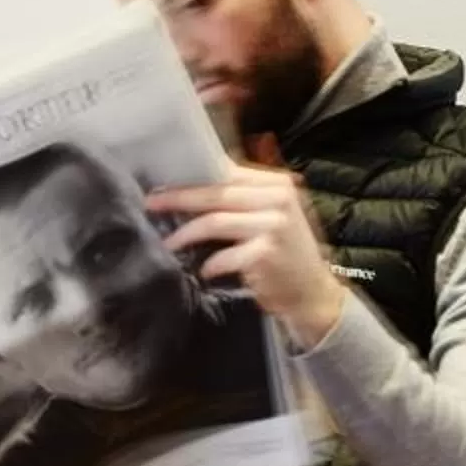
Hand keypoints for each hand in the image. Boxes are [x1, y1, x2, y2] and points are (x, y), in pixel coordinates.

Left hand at [146, 156, 346, 350]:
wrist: (314, 293)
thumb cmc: (285, 254)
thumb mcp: (271, 216)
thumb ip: (242, 198)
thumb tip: (191, 187)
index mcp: (276, 184)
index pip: (226, 172)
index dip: (192, 176)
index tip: (163, 182)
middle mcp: (278, 199)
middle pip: (216, 192)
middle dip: (179, 197)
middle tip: (151, 203)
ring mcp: (274, 226)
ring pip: (215, 220)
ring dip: (186, 232)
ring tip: (168, 241)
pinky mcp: (267, 253)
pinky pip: (225, 255)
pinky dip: (210, 263)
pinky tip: (204, 269)